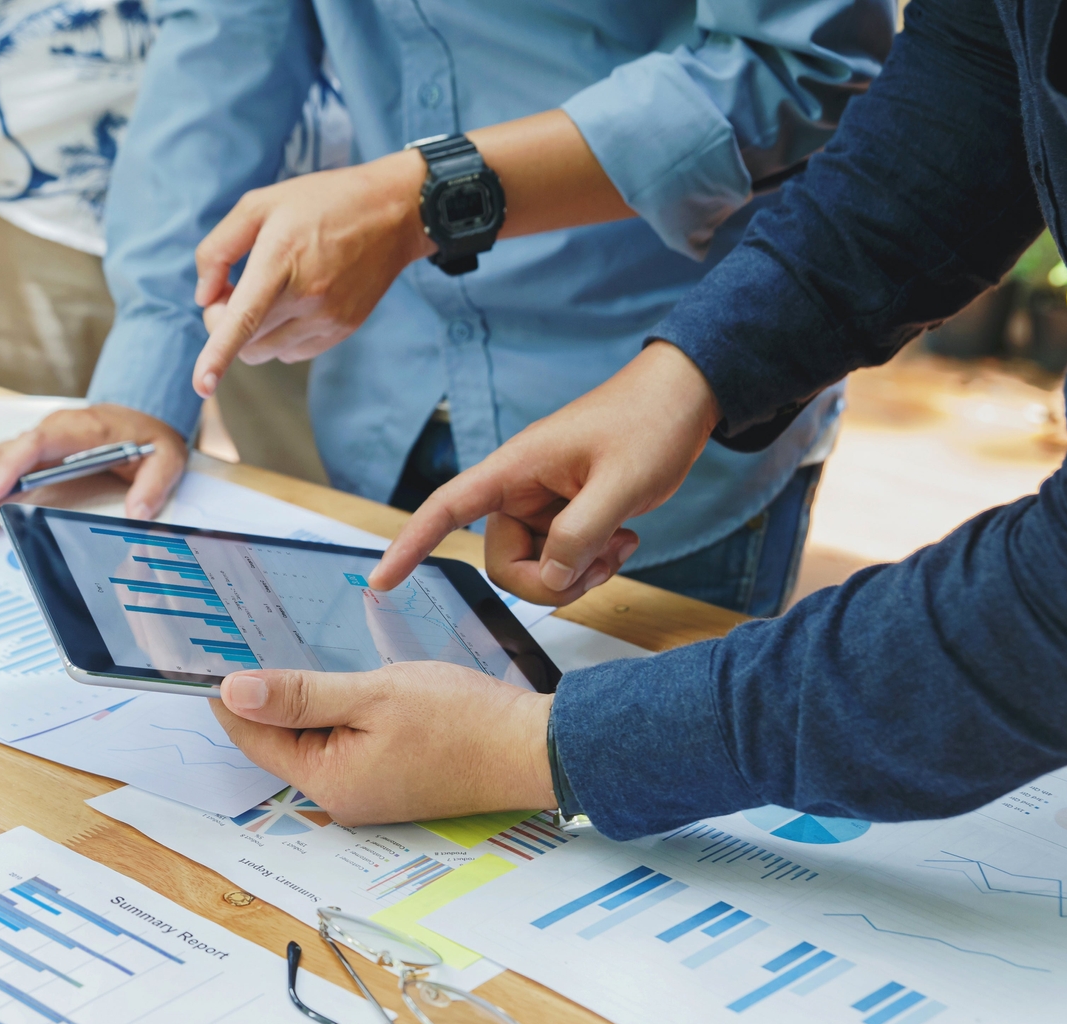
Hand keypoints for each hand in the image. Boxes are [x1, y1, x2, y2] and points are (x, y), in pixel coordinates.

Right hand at [0, 404, 187, 541]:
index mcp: (80, 429)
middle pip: (5, 452)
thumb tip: (137, 512)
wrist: (146, 413)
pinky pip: (0, 459)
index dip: (10, 466)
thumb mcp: (165, 458)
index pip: (35, 443)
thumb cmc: (148, 435)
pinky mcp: (35, 449)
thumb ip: (153, 485)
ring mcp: (40, 439)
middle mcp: (52, 429)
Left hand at [189, 150, 434, 397]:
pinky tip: (291, 303)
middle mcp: (307, 296)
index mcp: (281, 259)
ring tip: (265, 293)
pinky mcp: (342, 329)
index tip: (202, 386)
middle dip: (224, 322)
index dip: (218, 354)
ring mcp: (328, 318)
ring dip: (251, 333)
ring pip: (265, 352)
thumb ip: (218, 249)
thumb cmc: (320, 202)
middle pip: (244, 340)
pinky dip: (278, 337)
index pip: (244, 318)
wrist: (393, 211)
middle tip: (231, 288)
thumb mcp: (259, 205)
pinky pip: (291, 353)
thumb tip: (203, 297)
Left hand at [211, 663, 554, 824]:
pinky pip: (342, 746)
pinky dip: (334, 716)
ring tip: (297, 659)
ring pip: (312, 742)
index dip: (230, 697)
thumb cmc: (463, 721)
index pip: (253, 737)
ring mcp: (366, 793)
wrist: (531, 747)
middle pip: (279, 743)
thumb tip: (233, 691)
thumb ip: (299, 694)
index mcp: (328, 781)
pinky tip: (342, 686)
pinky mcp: (388, 781)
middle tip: (252, 645)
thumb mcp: (371, 694)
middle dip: (265, 699)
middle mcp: (341, 798)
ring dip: (302, 705)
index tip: (211, 658)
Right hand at [370, 341, 720, 604]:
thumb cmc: (649, 422)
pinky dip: (591, 564)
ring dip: (578, 572)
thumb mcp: (621, 483)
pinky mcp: (566, 515)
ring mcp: (543, 505)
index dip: (411, 545)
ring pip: (535, 568)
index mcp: (515, 469)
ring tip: (620, 544)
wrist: (684, 400)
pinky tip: (623, 539)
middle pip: (503, 562)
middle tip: (600, 564)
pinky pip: (560, 560)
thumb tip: (551, 575)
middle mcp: (520, 489)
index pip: (446, 508)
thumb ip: (579, 535)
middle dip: (549, 579)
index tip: (382, 581)